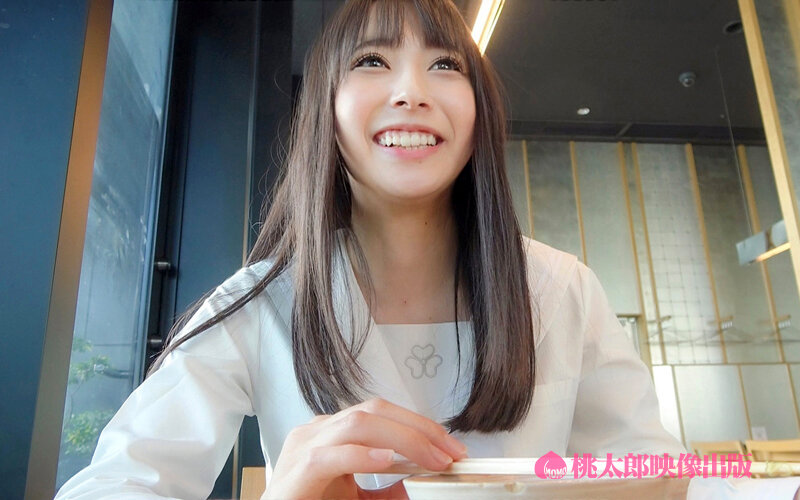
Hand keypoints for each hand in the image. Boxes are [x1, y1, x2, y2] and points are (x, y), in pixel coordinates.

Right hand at [263, 398, 467, 498]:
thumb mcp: (355, 499)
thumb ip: (384, 491)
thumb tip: (418, 481)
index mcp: (332, 433)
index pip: (382, 413)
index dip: (420, 425)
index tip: (452, 447)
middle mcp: (318, 431)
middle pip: (374, 411)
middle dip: (418, 428)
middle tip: (450, 453)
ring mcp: (304, 447)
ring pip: (357, 423)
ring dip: (403, 439)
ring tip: (431, 459)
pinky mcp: (297, 471)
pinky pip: (330, 455)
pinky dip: (361, 456)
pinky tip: (386, 461)